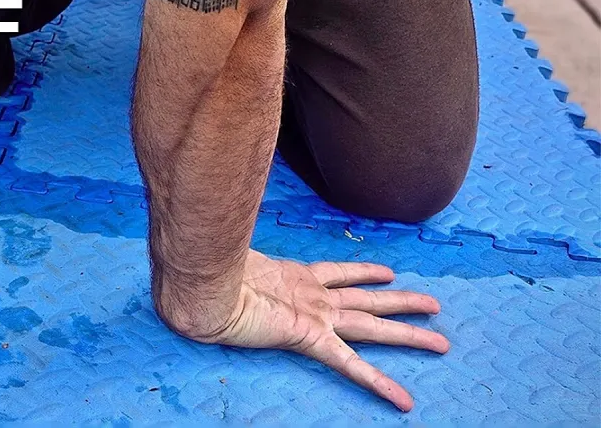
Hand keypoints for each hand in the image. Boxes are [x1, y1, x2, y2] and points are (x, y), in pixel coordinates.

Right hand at [156, 250, 448, 411]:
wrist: (203, 290)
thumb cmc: (205, 278)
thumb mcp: (221, 263)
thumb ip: (226, 255)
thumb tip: (205, 243)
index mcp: (293, 278)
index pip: (338, 275)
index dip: (364, 273)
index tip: (386, 273)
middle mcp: (312, 296)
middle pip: (368, 300)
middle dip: (403, 303)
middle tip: (434, 305)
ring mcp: (315, 315)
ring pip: (373, 323)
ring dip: (408, 329)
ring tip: (440, 334)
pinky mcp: (312, 336)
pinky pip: (351, 366)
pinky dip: (379, 384)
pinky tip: (402, 400)